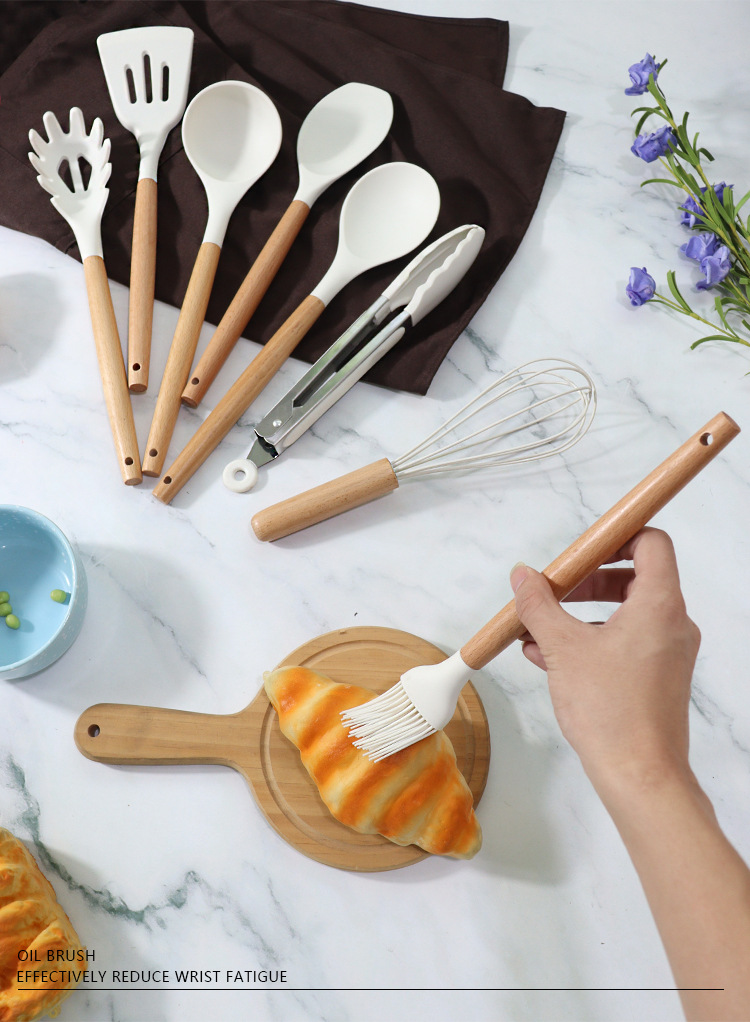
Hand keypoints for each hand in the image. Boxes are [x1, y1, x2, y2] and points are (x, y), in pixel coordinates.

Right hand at [510, 527, 700, 794]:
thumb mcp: (562, 648)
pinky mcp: (657, 678)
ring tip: (537, 630)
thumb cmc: (611, 711)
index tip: (581, 549)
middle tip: (553, 590)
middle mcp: (672, 624)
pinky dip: (589, 640)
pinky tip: (546, 656)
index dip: (616, 537)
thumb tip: (524, 576)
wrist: (639, 776)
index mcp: (660, 605)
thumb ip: (540, 606)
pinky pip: (623, 643)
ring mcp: (667, 653)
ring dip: (579, 614)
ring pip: (623, 614)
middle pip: (633, 577)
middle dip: (586, 580)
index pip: (651, 543)